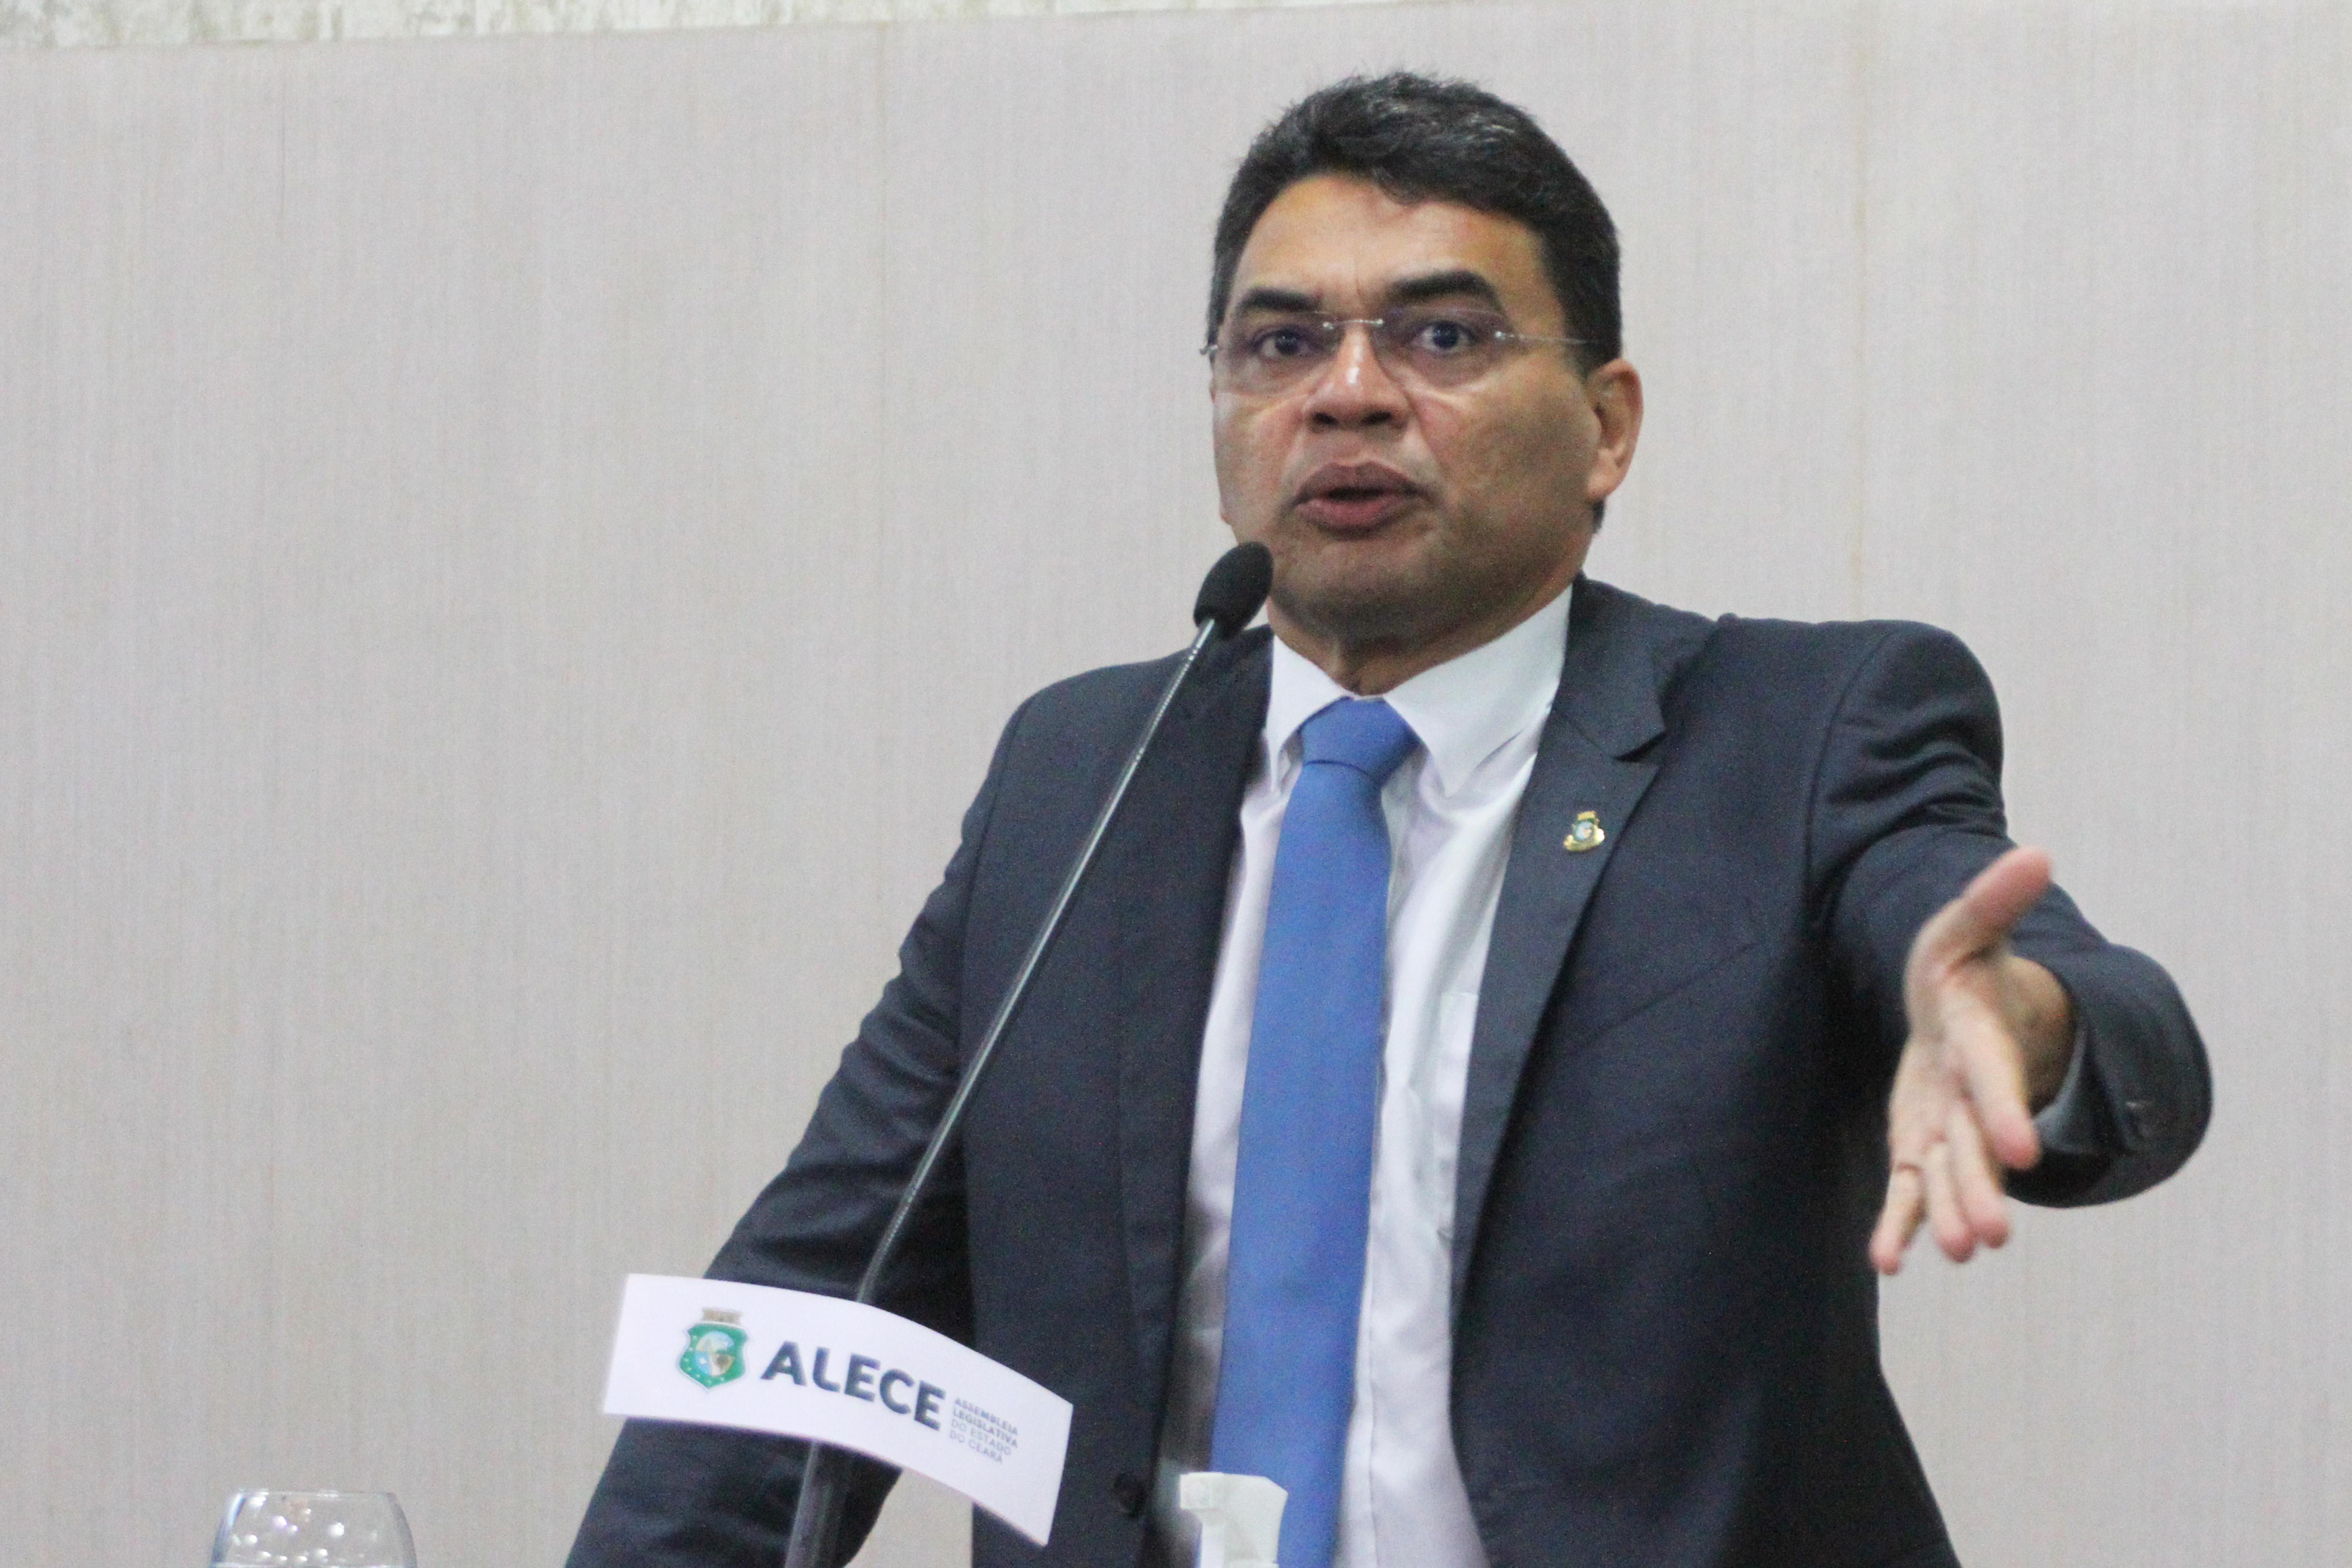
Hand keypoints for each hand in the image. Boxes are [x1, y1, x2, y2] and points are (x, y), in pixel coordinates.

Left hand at [1869, 846, 2075, 1273]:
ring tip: (1958, 1253)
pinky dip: (1899, 1224)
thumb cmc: (1963, 965)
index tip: (2023, 1153)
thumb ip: (1994, 899)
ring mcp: (1948, 1124)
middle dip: (1981, 1189)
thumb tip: (2035, 852)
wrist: (1963, 1008)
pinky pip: (1908, 1188)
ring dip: (1950, 1214)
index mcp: (1984, 1041)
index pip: (1997, 1080)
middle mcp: (1972, 1094)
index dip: (2008, 1113)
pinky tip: (1888, 1263)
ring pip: (1949, 1176)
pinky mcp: (1919, 1141)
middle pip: (1978, 1147)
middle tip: (1989, 1238)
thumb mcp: (1970, 925)